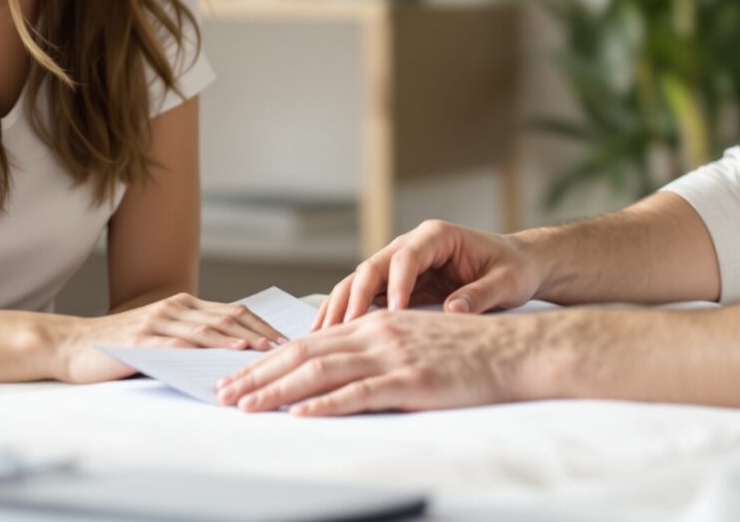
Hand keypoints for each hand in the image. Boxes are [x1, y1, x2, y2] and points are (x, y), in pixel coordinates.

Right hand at [52, 293, 287, 383]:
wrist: (72, 345)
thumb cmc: (118, 346)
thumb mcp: (160, 337)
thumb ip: (190, 339)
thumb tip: (232, 354)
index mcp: (182, 306)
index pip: (233, 312)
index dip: (263, 324)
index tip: (289, 338)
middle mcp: (175, 307)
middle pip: (229, 317)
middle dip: (263, 331)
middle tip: (292, 346)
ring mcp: (160, 321)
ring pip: (211, 327)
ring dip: (243, 339)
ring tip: (270, 349)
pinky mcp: (145, 339)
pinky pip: (184, 342)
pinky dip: (210, 347)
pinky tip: (228, 354)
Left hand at [215, 309, 542, 415]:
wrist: (516, 350)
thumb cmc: (469, 351)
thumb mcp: (415, 340)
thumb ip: (377, 350)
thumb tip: (340, 368)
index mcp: (376, 324)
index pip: (310, 342)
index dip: (269, 360)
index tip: (238, 376)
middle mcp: (377, 334)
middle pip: (304, 354)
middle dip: (259, 375)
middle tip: (223, 392)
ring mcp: (393, 357)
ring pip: (322, 372)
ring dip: (277, 391)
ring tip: (246, 405)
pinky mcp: (412, 382)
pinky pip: (360, 394)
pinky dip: (325, 406)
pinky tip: (300, 415)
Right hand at [314, 219, 543, 328]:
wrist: (518, 264)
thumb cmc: (514, 269)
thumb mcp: (507, 282)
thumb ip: (481, 294)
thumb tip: (452, 310)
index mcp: (436, 236)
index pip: (406, 257)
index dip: (396, 285)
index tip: (393, 313)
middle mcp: (412, 245)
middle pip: (372, 266)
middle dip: (354, 297)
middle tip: (343, 328)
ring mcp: (400, 264)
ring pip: (360, 281)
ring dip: (341, 307)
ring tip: (320, 335)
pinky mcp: (397, 284)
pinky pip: (366, 297)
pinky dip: (348, 315)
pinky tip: (330, 336)